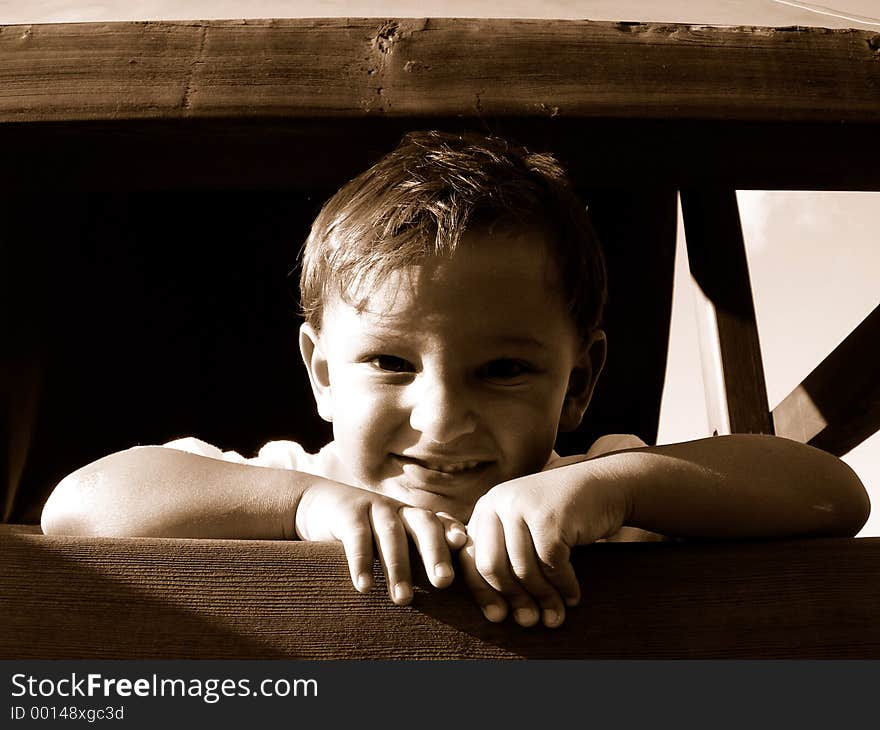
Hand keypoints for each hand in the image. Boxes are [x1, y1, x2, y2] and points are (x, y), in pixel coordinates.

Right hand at [295, 479, 466, 604]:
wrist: (321, 506)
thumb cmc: (369, 536)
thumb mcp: (398, 542)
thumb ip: (422, 561)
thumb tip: (458, 607)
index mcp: (421, 520)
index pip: (448, 530)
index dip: (461, 546)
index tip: (470, 559)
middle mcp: (403, 511)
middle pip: (426, 526)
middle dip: (436, 553)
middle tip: (444, 581)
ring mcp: (376, 508)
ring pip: (392, 533)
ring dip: (399, 566)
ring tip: (403, 600)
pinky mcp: (349, 511)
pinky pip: (357, 536)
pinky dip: (361, 561)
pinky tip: (364, 587)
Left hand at [460, 462, 626, 626]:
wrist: (602, 486)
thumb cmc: (560, 517)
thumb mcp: (523, 529)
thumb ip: (503, 557)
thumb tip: (494, 614)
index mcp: (486, 508)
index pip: (471, 557)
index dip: (482, 592)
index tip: (497, 618)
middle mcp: (498, 503)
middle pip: (492, 566)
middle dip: (512, 598)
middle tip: (529, 621)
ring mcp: (523, 507)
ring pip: (524, 570)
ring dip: (543, 599)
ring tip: (555, 616)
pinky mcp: (550, 517)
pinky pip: (552, 565)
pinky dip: (563, 586)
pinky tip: (572, 597)